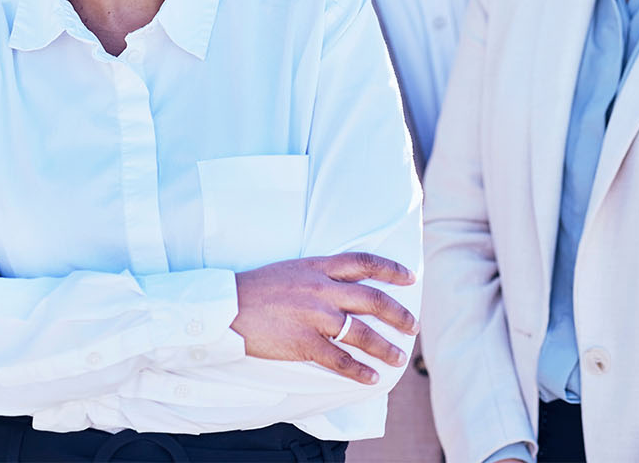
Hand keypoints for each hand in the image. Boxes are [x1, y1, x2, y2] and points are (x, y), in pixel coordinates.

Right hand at [230, 252, 416, 383]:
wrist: (226, 306)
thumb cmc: (257, 289)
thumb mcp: (291, 270)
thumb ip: (318, 275)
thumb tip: (342, 287)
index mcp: (318, 267)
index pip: (364, 262)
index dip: (391, 269)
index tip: (410, 277)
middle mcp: (320, 289)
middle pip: (372, 299)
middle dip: (398, 314)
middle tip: (413, 326)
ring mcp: (313, 317)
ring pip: (361, 332)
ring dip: (385, 346)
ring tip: (398, 357)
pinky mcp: (303, 343)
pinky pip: (339, 359)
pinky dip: (359, 370)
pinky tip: (371, 377)